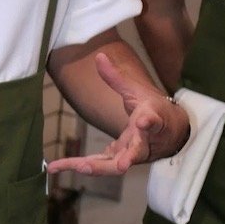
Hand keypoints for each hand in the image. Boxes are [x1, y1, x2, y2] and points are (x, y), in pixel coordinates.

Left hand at [47, 51, 189, 176]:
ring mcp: (130, 156)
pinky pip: (97, 166)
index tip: (144, 121)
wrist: (169, 135)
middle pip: (136, 153)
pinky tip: (55, 166)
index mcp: (151, 122)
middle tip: (122, 165)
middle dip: (127, 159)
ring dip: (96, 168)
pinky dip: (76, 165)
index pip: (153, 122)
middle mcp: (143, 142)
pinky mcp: (118, 161)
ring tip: (76, 167)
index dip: (149, 122)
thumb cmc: (153, 110)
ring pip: (114, 165)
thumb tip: (99, 56)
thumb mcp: (136, 91)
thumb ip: (116, 77)